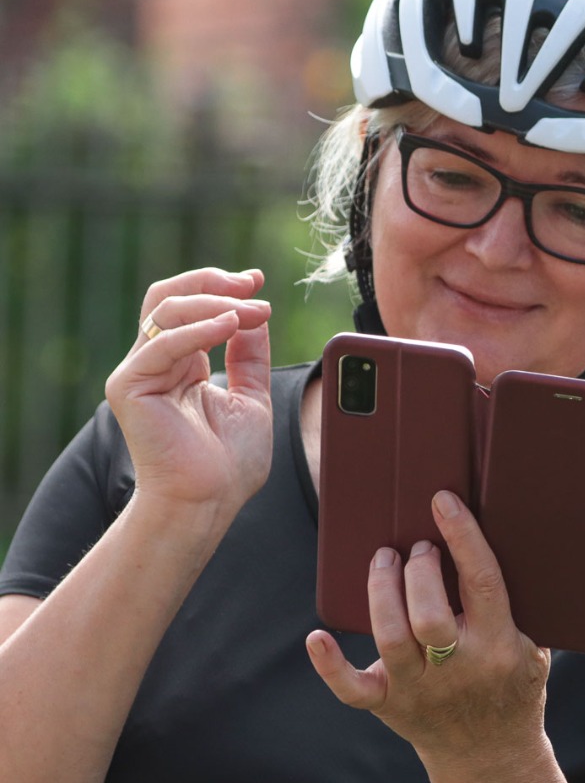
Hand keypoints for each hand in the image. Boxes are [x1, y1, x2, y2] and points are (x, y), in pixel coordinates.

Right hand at [105, 267, 273, 518]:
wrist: (207, 501)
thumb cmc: (228, 462)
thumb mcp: (251, 395)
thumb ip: (250, 354)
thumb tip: (256, 312)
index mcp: (181, 363)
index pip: (189, 306)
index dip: (220, 286)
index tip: (256, 281)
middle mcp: (155, 362)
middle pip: (170, 297)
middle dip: (212, 282)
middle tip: (251, 284)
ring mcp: (138, 373)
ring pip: (167, 312)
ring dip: (215, 303)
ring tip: (252, 311)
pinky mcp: (129, 387)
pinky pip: (163, 344)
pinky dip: (199, 330)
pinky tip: (230, 325)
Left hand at [306, 491, 548, 758]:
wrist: (493, 757)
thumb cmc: (514, 686)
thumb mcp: (534, 645)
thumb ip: (518, 604)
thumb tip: (503, 537)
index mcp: (500, 646)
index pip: (482, 584)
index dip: (463, 539)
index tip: (443, 503)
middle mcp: (459, 669)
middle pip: (429, 615)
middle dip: (418, 570)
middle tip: (417, 548)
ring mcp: (420, 690)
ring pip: (391, 638)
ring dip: (381, 592)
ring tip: (383, 560)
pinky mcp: (390, 706)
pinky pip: (353, 689)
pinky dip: (331, 665)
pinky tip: (317, 638)